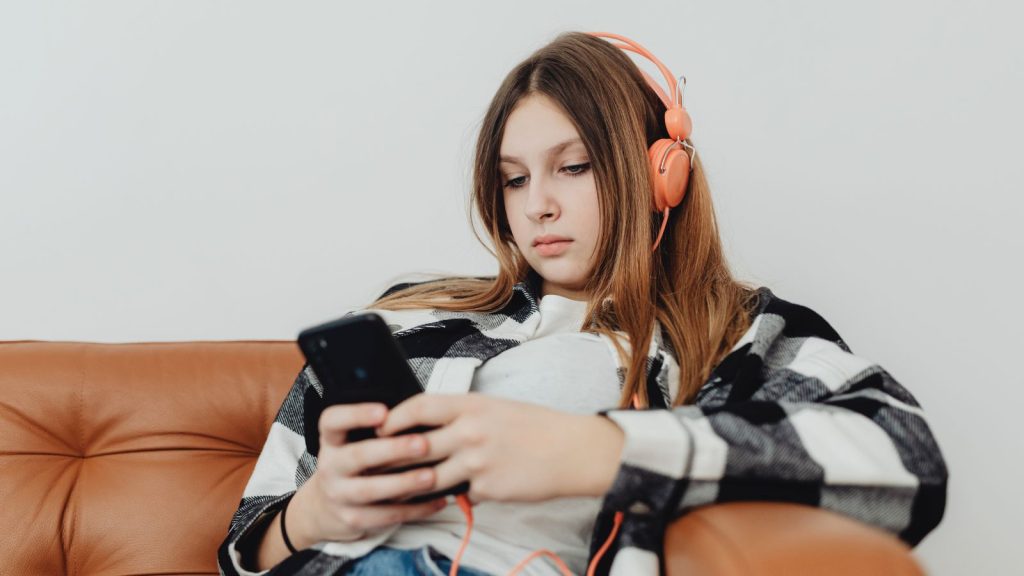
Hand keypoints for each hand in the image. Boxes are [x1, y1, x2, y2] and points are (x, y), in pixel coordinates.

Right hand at [288, 403, 447, 545]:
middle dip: (392, 450)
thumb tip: (421, 415)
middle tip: (423, 444)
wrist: (324, 509)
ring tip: (432, 476)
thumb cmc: (353, 465)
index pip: (332, 421)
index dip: (355, 415)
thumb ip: (378, 431)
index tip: (383, 412)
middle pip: (357, 456)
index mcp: (331, 440)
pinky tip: (437, 501)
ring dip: (404, 483)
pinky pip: (385, 515)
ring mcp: (339, 495)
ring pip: (370, 490)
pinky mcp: (352, 519)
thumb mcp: (352, 442)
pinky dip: (414, 509)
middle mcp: (330, 466)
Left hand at [376, 394, 625, 502]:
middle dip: (392, 458)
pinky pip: (461, 495)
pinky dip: (458, 495)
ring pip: (430, 478)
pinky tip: (460, 493)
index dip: (393, 418)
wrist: (573, 450)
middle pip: (415, 447)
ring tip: (403, 487)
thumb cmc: (536, 426)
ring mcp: (477, 462)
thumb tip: (429, 426)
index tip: (380, 427)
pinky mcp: (487, 488)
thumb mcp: (496, 408)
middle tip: (376, 464)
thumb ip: (462, 415)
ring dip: (417, 484)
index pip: (418, 407)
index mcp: (471, 405)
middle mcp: (469, 431)